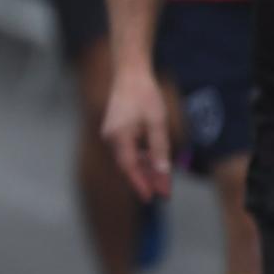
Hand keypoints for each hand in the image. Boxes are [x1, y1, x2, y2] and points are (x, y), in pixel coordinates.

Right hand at [101, 65, 172, 200]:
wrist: (130, 74)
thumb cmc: (145, 96)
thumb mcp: (157, 124)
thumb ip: (159, 151)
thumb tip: (162, 175)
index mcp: (118, 137)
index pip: (129, 168)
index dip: (141, 185)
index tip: (152, 199)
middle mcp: (110, 138)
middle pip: (127, 166)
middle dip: (145, 180)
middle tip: (163, 193)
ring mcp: (110, 134)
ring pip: (127, 159)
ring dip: (143, 169)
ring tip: (162, 178)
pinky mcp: (114, 131)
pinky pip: (126, 150)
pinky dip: (139, 158)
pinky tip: (152, 160)